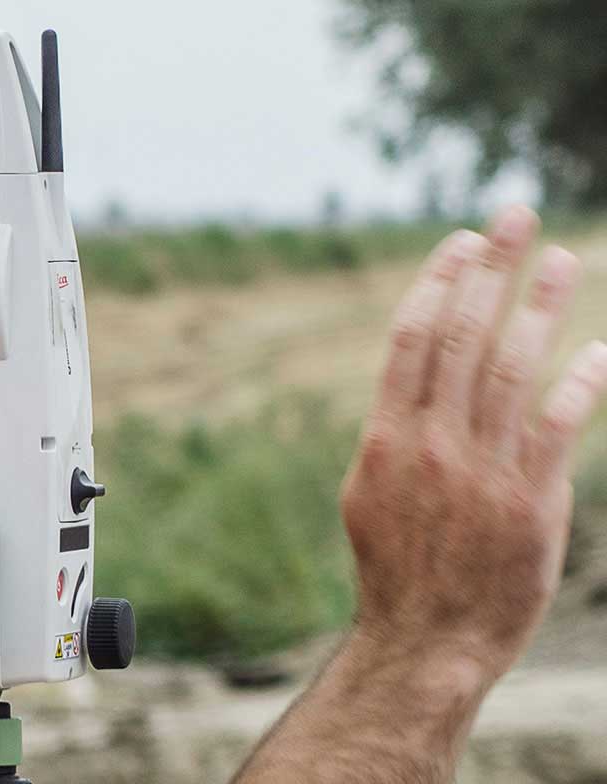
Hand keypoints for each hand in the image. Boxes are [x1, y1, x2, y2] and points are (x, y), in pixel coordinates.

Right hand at [237, 208, 604, 782]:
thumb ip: (393, 437)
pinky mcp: (530, 501)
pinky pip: (559, 426)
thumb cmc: (399, 571)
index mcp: (386, 437)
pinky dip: (578, 382)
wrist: (426, 641)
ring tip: (563, 259)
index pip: (412, 339)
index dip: (439, 283)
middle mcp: (431, 444)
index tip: (461, 242)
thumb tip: (407, 390)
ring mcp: (481, 471)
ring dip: (539, 306)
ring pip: (513, 367)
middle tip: (513, 215)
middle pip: (462, 336)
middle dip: (489, 269)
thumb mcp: (370, 496)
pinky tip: (596, 348)